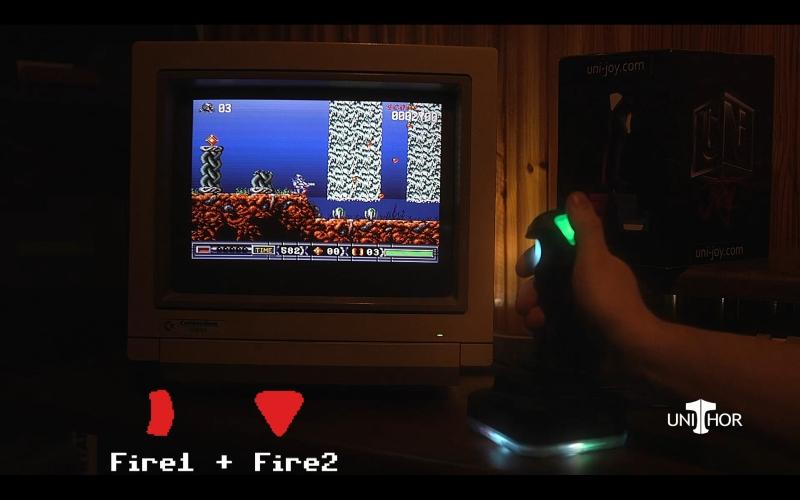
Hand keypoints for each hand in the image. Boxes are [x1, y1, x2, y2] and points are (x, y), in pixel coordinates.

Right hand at [515, 192, 654, 344]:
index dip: (538, 258)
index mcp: (593, 263)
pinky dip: (545, 327)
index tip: (522, 269)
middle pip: (550, 280)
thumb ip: (584, 228)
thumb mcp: (594, 258)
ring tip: (531, 321)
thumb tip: (575, 195)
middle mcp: (589, 284)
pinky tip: (539, 332)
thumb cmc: (607, 299)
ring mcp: (587, 311)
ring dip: (535, 310)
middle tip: (521, 304)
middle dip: (532, 290)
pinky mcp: (583, 334)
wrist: (628, 349)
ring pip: (550, 304)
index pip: (559, 253)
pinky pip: (556, 326)